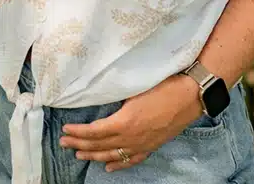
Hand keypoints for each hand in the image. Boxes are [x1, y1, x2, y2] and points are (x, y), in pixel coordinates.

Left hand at [60, 74, 201, 171]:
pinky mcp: (151, 146)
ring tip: (79, 155)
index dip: (78, 133)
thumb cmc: (164, 86)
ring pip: (113, 155)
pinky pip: (131, 160)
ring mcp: (142, 145)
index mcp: (124, 122)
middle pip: (100, 146)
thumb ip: (117, 97)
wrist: (190, 96)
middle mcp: (131, 137)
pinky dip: (118, 165)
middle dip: (80, 145)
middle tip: (64, 144)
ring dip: (94, 156)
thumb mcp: (135, 88)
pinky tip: (108, 167)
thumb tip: (100, 96)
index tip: (65, 131)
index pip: (94, 132)